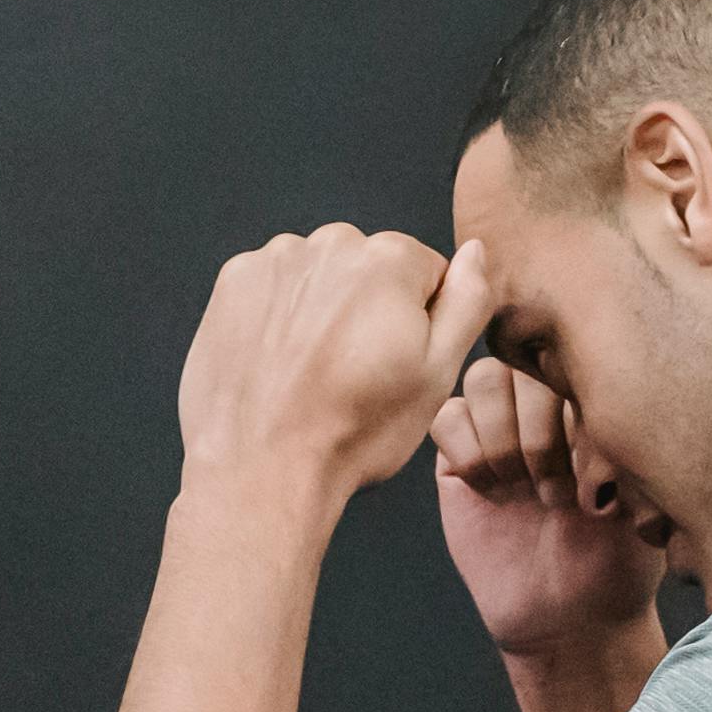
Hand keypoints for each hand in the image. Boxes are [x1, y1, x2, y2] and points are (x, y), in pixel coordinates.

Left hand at [175, 225, 500, 506]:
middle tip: (353, 373)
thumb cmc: (354, 432)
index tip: (393, 364)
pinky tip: (278, 361)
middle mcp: (331, 242)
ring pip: (320, 275)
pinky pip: (274, 286)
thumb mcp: (437, 375)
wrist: (261, 469)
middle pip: (369, 268)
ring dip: (322, 309)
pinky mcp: (235, 282)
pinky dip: (278, 314)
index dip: (419, 323)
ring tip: (312, 371)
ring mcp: (277, 260)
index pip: (426, 273)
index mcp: (391, 259)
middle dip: (369, 308)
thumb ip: (467, 301)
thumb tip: (475, 250)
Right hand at [427, 353, 671, 660]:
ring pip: (484, 378)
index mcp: (598, 402)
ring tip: (522, 488)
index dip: (577, 413)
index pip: (578, 358)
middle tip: (555, 492)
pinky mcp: (457, 460)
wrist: (572, 619)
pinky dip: (467, 449)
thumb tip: (587, 404)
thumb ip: (623, 438)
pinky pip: (446, 417)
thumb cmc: (617, 561)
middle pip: (525, 360)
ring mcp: (501, 429)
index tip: (593, 481)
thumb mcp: (643, 495)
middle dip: (540, 429)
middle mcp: (548, 407)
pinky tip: (490, 489)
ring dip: (504, 435)